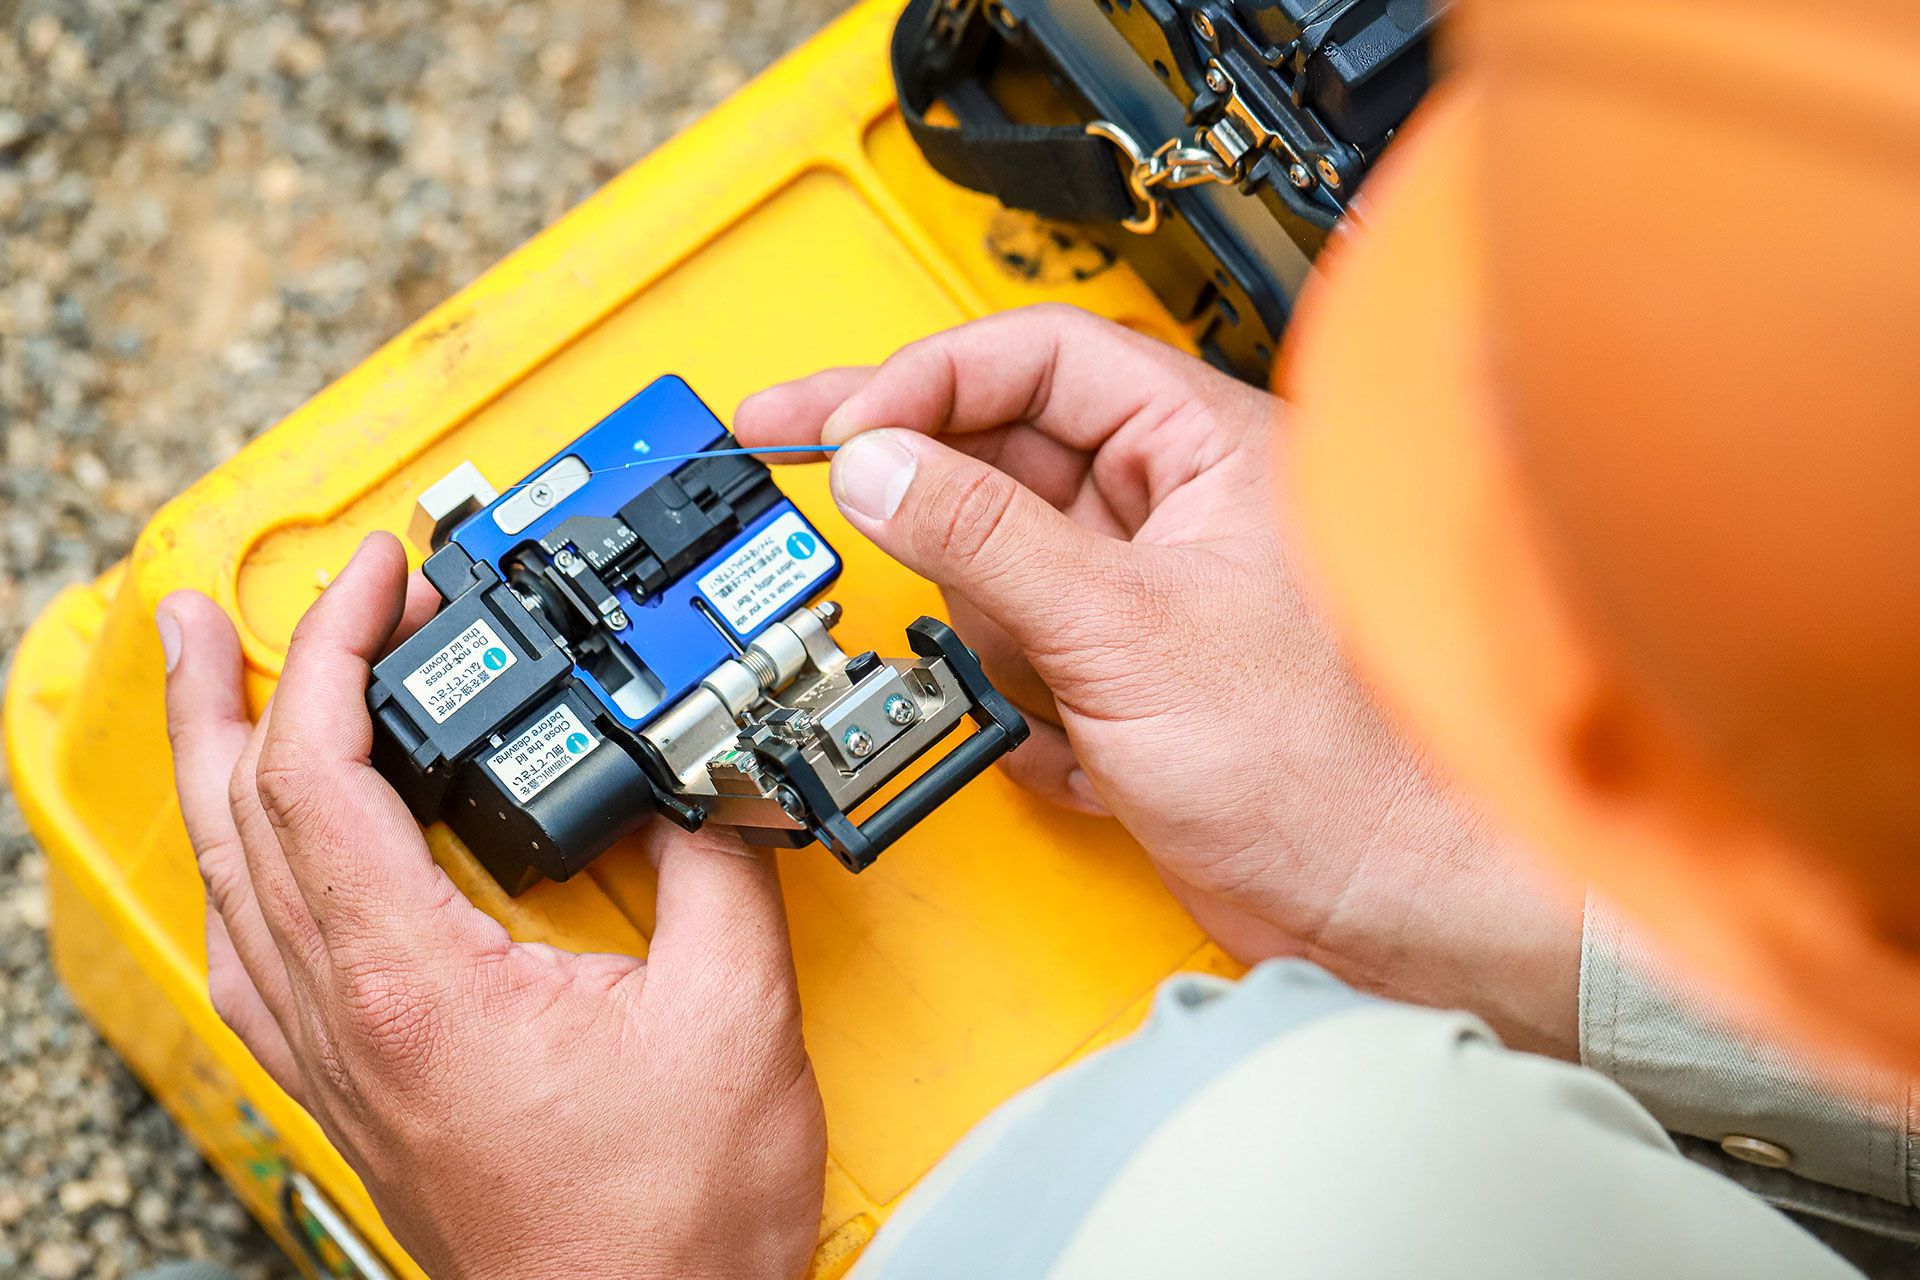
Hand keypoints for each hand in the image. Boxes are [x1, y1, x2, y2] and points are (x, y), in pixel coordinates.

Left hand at [158, 534, 824, 1279]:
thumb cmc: (669, 1227)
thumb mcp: (732, 1013)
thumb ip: (709, 865)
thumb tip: (689, 776)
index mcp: (415, 983)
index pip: (319, 773)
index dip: (337, 652)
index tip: (380, 581)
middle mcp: (349, 1021)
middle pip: (237, 818)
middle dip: (223, 694)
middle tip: (214, 615)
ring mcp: (340, 1064)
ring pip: (230, 888)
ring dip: (214, 775)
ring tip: (216, 702)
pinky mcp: (361, 1092)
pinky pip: (258, 960)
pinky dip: (248, 873)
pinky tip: (265, 859)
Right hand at [737, 305, 1581, 1056]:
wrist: (1382, 904)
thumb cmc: (1330, 765)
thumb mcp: (1122, 629)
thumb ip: (985, 536)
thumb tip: (878, 462)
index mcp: (1203, 447)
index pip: (1039, 358)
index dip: (928, 379)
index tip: (841, 423)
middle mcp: (1173, 505)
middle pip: (1006, 451)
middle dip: (927, 493)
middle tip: (802, 460)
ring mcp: (1147, 592)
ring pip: (1004, 563)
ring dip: (989, 626)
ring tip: (1034, 684)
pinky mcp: (1129, 673)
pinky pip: (1026, 652)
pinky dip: (1022, 699)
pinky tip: (1067, 743)